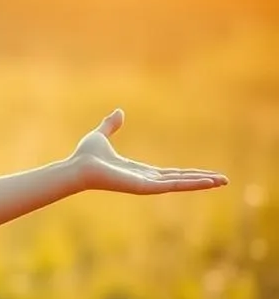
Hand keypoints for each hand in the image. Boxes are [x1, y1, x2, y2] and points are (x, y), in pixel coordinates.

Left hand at [69, 109, 227, 193]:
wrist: (76, 166)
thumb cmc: (85, 155)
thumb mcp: (101, 135)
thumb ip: (111, 125)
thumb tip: (118, 112)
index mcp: (139, 170)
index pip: (170, 173)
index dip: (188, 173)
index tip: (206, 173)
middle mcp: (145, 179)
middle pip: (179, 179)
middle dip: (201, 180)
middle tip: (223, 180)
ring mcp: (146, 184)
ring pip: (179, 183)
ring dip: (201, 182)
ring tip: (222, 181)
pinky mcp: (144, 187)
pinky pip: (171, 185)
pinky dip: (190, 183)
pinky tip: (207, 182)